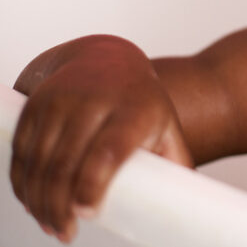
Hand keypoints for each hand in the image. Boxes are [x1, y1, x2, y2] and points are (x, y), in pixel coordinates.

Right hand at [10, 38, 192, 242]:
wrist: (108, 57)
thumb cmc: (140, 101)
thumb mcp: (165, 124)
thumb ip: (174, 161)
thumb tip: (186, 202)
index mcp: (134, 108)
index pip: (109, 149)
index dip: (92, 184)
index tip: (86, 213)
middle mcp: (95, 100)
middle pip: (67, 162)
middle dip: (60, 205)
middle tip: (65, 232)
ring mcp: (61, 100)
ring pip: (39, 161)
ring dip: (37, 200)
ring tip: (50, 223)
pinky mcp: (35, 104)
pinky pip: (20, 151)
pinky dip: (21, 182)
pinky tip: (30, 201)